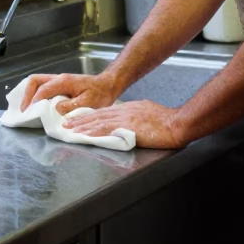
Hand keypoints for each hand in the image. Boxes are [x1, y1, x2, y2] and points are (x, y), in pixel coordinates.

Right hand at [21, 72, 119, 114]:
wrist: (108, 85)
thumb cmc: (100, 93)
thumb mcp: (88, 102)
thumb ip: (71, 106)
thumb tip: (55, 109)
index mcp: (64, 81)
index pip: (43, 90)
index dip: (34, 102)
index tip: (30, 113)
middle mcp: (58, 78)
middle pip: (34, 81)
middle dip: (26, 95)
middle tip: (24, 110)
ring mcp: (58, 81)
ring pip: (37, 82)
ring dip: (29, 94)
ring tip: (27, 109)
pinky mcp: (60, 85)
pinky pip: (42, 87)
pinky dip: (36, 95)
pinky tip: (36, 106)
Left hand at [61, 100, 188, 148]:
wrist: (176, 123)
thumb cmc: (168, 121)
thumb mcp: (149, 112)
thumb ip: (137, 116)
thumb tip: (130, 122)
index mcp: (129, 108)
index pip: (106, 112)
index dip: (91, 116)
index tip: (80, 119)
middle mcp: (124, 111)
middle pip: (98, 115)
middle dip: (81, 120)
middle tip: (67, 124)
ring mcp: (124, 118)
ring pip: (98, 121)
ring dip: (82, 126)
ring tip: (70, 130)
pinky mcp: (126, 127)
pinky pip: (105, 129)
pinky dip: (92, 132)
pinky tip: (84, 135)